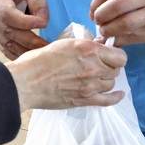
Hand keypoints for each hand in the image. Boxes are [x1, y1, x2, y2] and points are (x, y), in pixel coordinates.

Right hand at [0, 0, 48, 59]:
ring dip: (27, 51)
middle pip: (8, 32)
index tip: (43, 22)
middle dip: (30, 41)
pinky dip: (20, 54)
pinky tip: (34, 56)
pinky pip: (5, 48)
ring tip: (46, 53)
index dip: (25, 22)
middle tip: (50, 46)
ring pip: (7, 44)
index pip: (6, 14)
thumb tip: (43, 21)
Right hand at [5, 39, 126, 110]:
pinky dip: (115, 98)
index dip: (116, 55)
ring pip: (111, 83)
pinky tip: (119, 94)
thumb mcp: (63, 44)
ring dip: (106, 80)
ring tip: (96, 78)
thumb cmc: (38, 62)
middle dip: (110, 67)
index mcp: (88, 49)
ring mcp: (90, 85)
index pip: (119, 55)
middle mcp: (93, 67)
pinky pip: (107, 100)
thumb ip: (84, 45)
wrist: (25, 82)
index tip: (109, 55)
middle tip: (100, 66)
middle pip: (116, 69)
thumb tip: (100, 44)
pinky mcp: (84, 100)